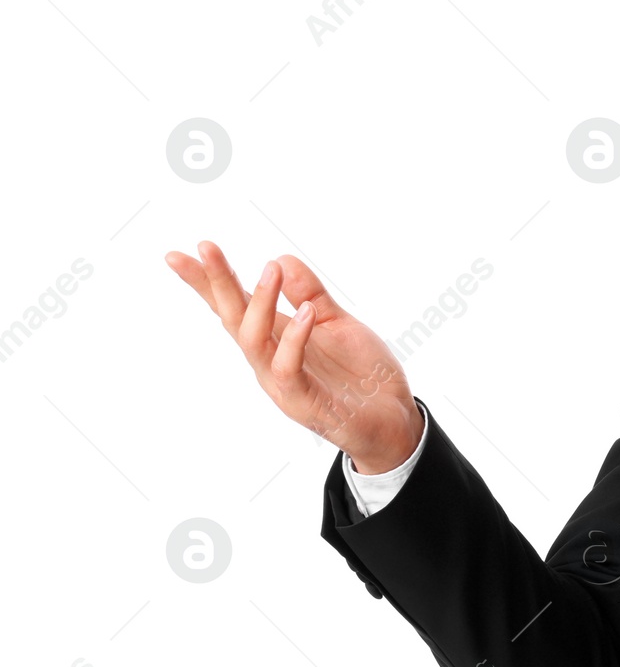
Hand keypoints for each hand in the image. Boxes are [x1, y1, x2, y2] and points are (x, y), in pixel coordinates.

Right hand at [165, 241, 423, 471]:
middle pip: (233, 317)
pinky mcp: (303, 401)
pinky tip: (307, 312)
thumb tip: (280, 259)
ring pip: (253, 340)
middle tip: (205, 247)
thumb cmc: (361, 375)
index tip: (178, 254)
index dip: (206, 282)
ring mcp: (282, 382)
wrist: (393, 420)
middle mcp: (269, 360)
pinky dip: (295, 338)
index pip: (234, 306)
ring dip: (260, 303)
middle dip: (216, 283)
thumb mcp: (337, 323)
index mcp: (275, 339)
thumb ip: (310, 294)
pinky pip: (289, 367)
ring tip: (271, 268)